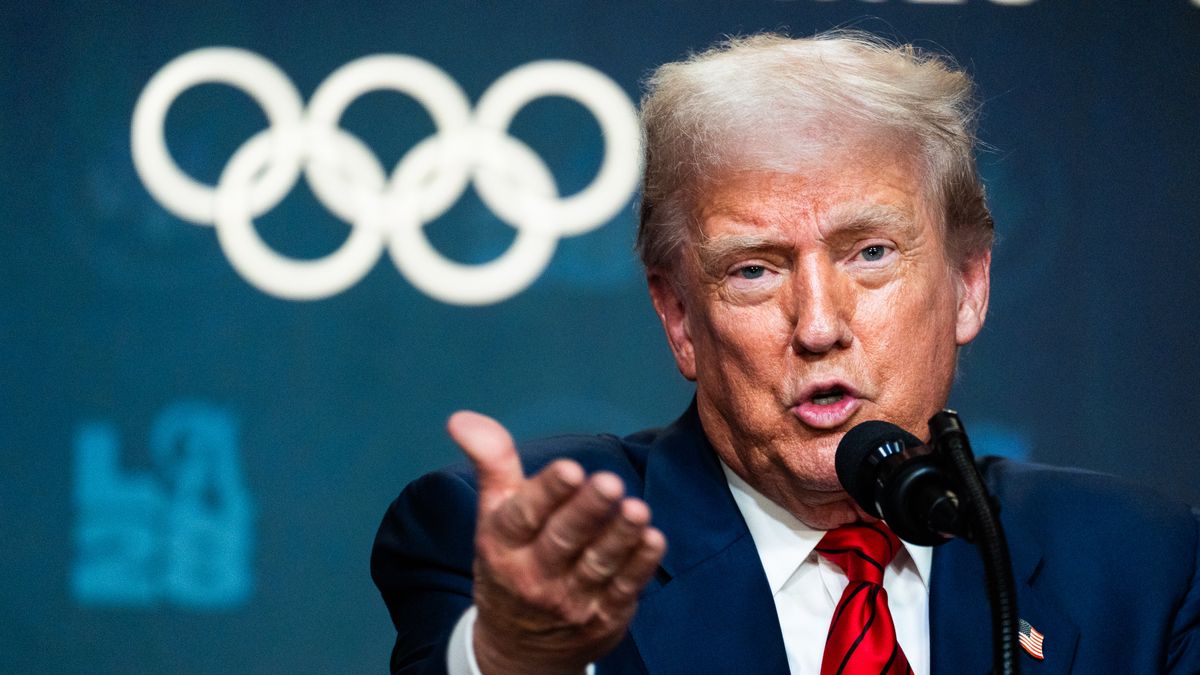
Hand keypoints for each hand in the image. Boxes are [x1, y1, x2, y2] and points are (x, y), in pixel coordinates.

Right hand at [448, 411, 665, 674]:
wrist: (518, 649)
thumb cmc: (510, 560)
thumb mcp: (493, 513)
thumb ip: (490, 462)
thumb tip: (461, 418)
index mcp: (503, 543)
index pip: (524, 515)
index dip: (547, 492)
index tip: (570, 468)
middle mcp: (533, 575)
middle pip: (563, 540)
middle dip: (587, 511)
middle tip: (610, 483)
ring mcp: (570, 600)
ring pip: (597, 564)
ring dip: (619, 537)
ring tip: (637, 509)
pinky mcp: (602, 617)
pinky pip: (622, 590)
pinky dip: (639, 566)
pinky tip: (652, 540)